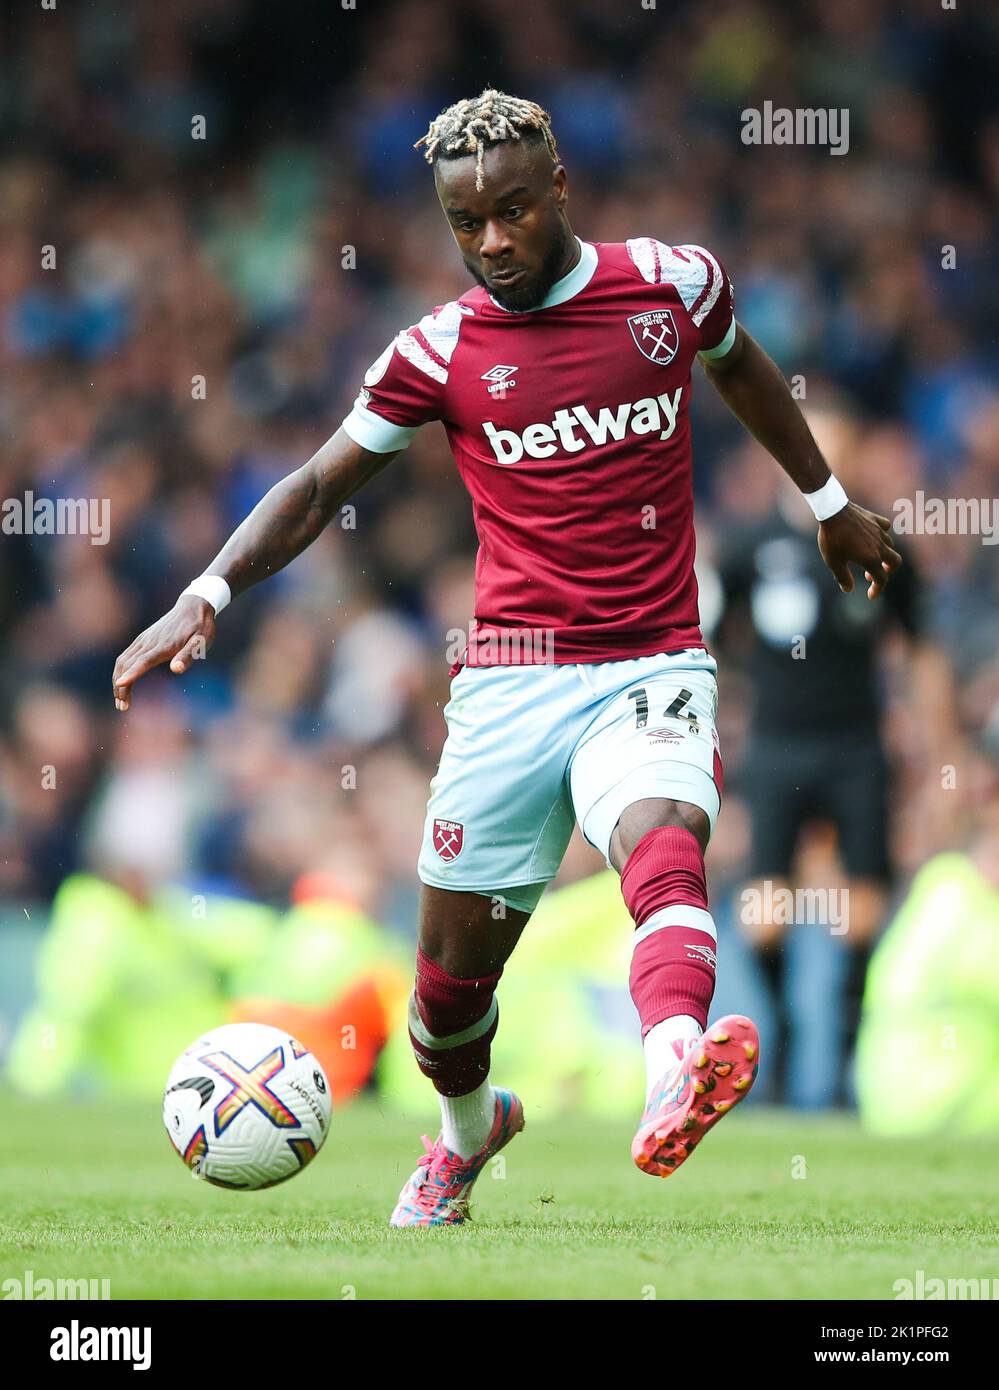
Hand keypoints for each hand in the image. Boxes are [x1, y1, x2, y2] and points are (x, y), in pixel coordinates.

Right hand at [112, 596, 215, 710]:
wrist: (193, 606)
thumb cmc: (200, 627)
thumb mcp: (201, 642)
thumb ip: (188, 656)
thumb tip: (177, 669)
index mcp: (163, 646)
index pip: (143, 662)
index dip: (131, 674)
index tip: (120, 686)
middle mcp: (149, 642)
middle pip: (127, 664)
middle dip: (121, 686)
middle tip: (122, 707)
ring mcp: (144, 640)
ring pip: (123, 661)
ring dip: (118, 680)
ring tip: (120, 700)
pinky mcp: (143, 639)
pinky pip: (125, 655)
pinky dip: (120, 670)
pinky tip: (122, 681)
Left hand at [817, 502, 901, 598]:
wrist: (833, 511)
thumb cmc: (832, 539)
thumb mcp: (834, 562)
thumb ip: (843, 577)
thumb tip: (849, 589)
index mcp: (871, 559)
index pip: (882, 579)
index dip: (877, 590)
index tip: (871, 595)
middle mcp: (880, 546)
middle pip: (895, 562)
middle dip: (888, 571)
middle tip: (874, 574)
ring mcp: (879, 532)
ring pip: (890, 546)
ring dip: (883, 554)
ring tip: (867, 557)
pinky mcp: (876, 520)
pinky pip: (885, 528)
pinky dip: (882, 535)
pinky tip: (872, 536)